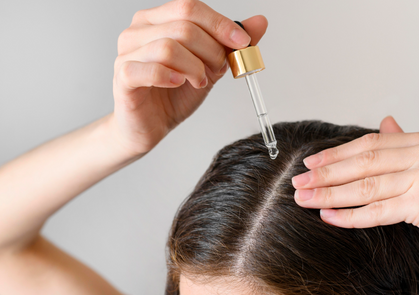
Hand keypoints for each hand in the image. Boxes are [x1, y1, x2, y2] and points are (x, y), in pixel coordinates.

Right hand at [109, 0, 267, 156]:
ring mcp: (127, 52)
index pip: (191, 8)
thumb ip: (230, 44)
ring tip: (199, 81)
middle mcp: (138, 30)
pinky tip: (179, 83)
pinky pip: (150, 69)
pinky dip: (171, 76)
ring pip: (169, 46)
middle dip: (211, 50)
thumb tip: (259, 22)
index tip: (242, 42)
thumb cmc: (174, 94)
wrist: (150, 125)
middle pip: (183, 25)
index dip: (220, 24)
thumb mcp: (209, 65)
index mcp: (157, 20)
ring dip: (194, 67)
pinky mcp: (123, 76)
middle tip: (217, 69)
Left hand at [292, 116, 418, 285]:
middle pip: (365, 162)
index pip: (373, 143)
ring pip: (367, 186)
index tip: (311, 163)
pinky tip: (328, 216)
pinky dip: (350, 215)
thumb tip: (385, 122)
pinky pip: (378, 210)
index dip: (338, 154)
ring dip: (330, 195)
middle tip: (299, 183)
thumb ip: (407, 147)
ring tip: (305, 200)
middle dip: (327, 174)